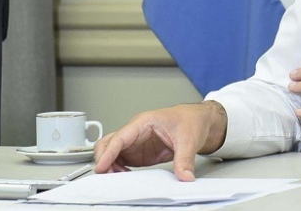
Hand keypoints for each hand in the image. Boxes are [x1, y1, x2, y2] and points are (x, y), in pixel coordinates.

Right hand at [93, 101, 227, 181]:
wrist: (199, 120)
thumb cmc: (191, 120)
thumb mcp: (189, 139)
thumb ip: (185, 159)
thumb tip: (185, 176)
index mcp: (144, 122)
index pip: (120, 137)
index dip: (108, 152)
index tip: (101, 166)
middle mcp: (136, 132)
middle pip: (108, 143)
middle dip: (103, 159)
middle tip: (107, 176)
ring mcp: (136, 143)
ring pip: (111, 153)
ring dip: (109, 166)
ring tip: (117, 179)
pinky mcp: (139, 153)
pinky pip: (121, 161)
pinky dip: (117, 170)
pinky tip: (124, 178)